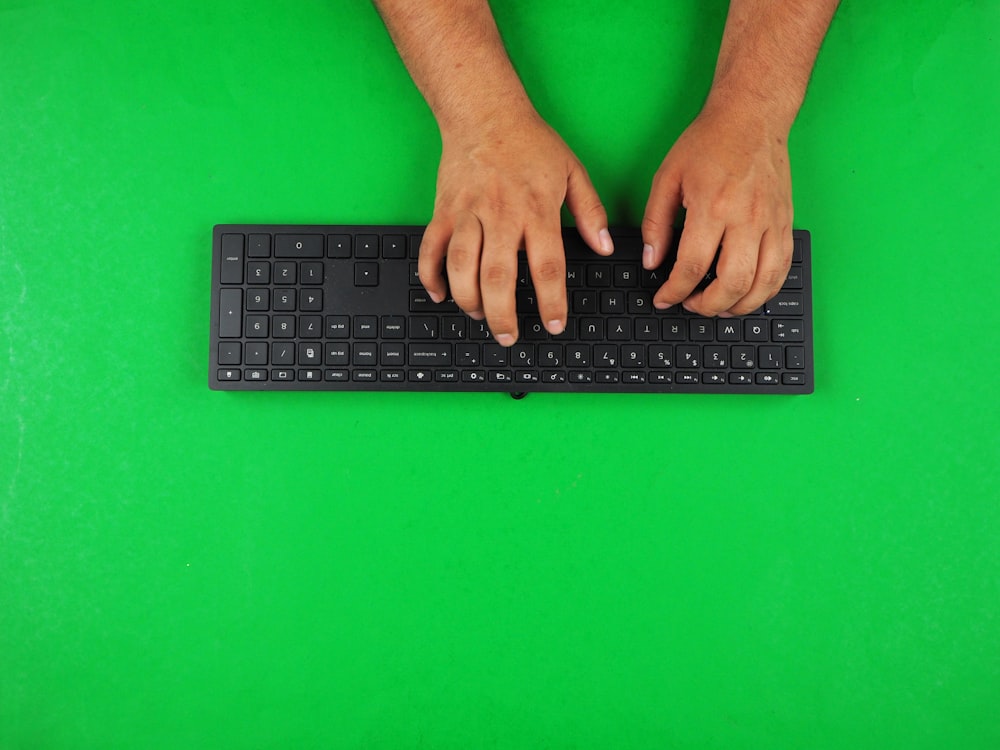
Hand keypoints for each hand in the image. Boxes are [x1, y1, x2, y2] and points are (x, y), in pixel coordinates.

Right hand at [418, 111, 613, 345]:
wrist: (484, 112)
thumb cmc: (530, 142)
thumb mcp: (572, 171)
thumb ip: (590, 212)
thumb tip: (605, 248)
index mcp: (536, 209)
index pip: (546, 266)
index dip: (551, 301)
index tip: (553, 325)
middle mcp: (500, 215)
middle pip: (498, 277)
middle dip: (503, 315)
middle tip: (509, 337)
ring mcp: (468, 214)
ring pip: (461, 267)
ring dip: (468, 300)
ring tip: (480, 316)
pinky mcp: (444, 210)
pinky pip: (431, 249)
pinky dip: (431, 276)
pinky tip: (441, 294)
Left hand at [641, 104, 793, 316]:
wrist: (752, 115)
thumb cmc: (709, 142)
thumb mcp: (667, 177)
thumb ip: (656, 223)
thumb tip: (652, 261)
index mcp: (713, 206)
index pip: (691, 267)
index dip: (673, 292)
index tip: (663, 299)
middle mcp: (747, 217)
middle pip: (732, 283)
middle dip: (707, 306)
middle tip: (690, 305)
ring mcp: (772, 222)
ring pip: (764, 283)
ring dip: (739, 306)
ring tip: (717, 306)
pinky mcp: (786, 222)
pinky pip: (783, 269)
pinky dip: (766, 290)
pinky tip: (747, 293)